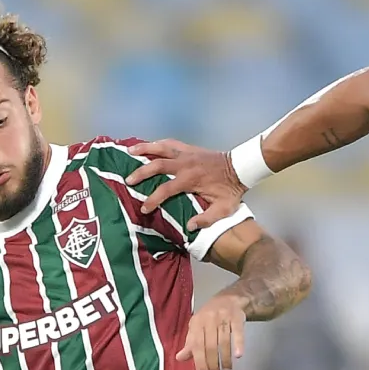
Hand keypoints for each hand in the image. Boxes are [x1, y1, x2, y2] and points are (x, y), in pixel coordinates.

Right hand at [126, 139, 245, 228]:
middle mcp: (185, 164)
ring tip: (129, 151)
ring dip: (144, 148)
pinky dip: (157, 143)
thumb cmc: (231, 190)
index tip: (144, 208)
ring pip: (161, 147)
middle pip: (157, 165)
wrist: (240, 168)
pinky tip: (148, 146)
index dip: (153, 199)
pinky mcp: (189, 148)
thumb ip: (206, 219)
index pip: (166, 190)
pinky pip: (170, 143)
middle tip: (128, 180)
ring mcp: (187, 153)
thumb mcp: (223, 209)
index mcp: (191, 180)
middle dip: (141, 172)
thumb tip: (188, 226)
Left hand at [178, 294, 247, 369]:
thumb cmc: (209, 316)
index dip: (199, 361)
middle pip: (210, 345)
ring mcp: (224, 317)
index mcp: (197, 323)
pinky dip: (239, 344)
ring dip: (226, 358)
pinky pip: (238, 332)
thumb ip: (190, 343)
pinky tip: (239, 355)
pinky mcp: (237, 317)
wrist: (228, 298)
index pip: (197, 345)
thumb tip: (179, 358)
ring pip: (224, 341)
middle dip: (213, 363)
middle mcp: (209, 319)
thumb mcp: (196, 327)